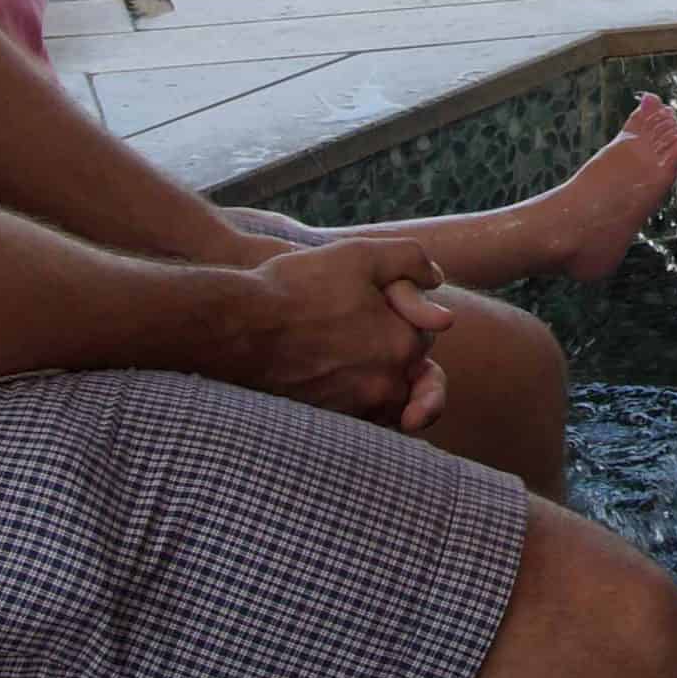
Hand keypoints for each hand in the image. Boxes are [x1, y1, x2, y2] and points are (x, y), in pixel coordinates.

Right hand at [231, 236, 454, 425]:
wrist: (239, 328)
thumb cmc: (300, 286)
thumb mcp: (361, 255)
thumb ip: (411, 260)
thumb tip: (437, 279)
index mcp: (402, 345)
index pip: (425, 331)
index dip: (406, 311)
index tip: (379, 298)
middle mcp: (385, 385)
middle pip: (411, 369)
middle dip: (398, 348)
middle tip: (365, 326)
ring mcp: (356, 410)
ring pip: (389, 398)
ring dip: (382, 380)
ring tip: (353, 353)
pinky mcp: (328, 422)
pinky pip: (361, 418)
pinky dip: (357, 399)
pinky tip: (335, 374)